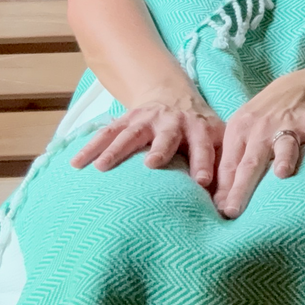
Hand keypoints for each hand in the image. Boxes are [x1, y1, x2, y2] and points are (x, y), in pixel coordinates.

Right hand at [69, 86, 224, 189]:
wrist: (173, 97)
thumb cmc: (199, 132)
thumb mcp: (216, 142)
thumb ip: (221, 168)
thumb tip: (229, 207)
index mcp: (198, 128)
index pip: (204, 146)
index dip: (204, 162)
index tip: (202, 182)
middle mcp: (172, 121)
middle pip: (165, 135)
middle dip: (160, 149)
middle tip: (152, 164)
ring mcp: (145, 120)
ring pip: (130, 134)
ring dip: (116, 149)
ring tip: (102, 167)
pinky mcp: (125, 121)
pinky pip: (106, 133)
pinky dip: (90, 147)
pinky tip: (76, 163)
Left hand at [212, 71, 304, 218]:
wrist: (295, 87)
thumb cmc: (262, 121)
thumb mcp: (241, 135)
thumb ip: (231, 165)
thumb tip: (219, 203)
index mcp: (239, 132)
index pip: (229, 166)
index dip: (224, 190)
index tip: (222, 214)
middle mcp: (261, 129)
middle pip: (251, 161)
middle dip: (241, 186)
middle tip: (234, 210)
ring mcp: (287, 124)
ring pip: (285, 144)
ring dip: (284, 158)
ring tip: (282, 174)